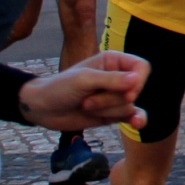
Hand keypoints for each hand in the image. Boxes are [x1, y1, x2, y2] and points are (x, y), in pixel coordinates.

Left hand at [15, 52, 150, 131]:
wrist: (43, 109)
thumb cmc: (60, 88)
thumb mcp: (84, 79)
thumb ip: (111, 80)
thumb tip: (137, 80)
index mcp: (114, 62)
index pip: (142, 67)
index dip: (138, 81)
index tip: (126, 93)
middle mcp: (119, 78)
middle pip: (134, 90)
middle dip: (110, 99)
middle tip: (87, 100)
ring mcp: (116, 97)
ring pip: (128, 106)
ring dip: (105, 110)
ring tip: (85, 106)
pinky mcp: (113, 114)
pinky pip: (132, 116)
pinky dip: (136, 120)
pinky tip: (137, 123)